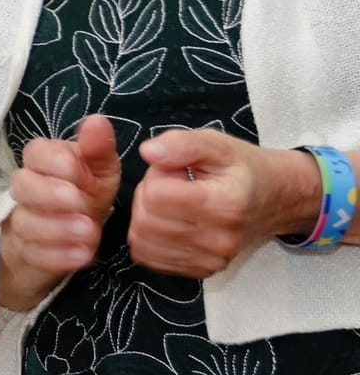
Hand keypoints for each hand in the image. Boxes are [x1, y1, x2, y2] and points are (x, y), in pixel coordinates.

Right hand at [0, 114, 122, 309]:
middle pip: (21, 185)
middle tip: (83, 204)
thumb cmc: (86, 198)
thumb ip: (97, 150)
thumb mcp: (100, 174)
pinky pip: (30, 253)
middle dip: (51, 195)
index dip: (56, 163)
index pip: (34, 152)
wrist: (70, 243)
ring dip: (58, 228)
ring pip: (24, 221)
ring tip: (89, 233)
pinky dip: (56, 255)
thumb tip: (97, 121)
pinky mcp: (24, 253)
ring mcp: (22, 222)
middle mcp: (27, 190)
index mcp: (44, 163)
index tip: (85, 177)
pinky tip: (82, 255)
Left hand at [129, 129, 321, 277]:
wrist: (274, 200)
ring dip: (146, 216)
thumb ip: (182, 144)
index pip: (155, 194)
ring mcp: (211, 260)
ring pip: (142, 240)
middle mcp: (220, 240)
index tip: (175, 169)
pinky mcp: (201, 272)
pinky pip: (150, 257)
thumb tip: (149, 152)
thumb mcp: (217, 144)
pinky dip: (148, 237)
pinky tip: (168, 222)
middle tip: (172, 184)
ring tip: (171, 202)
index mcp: (225, 205)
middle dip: (147, 195)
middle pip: (145, 219)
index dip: (156, 175)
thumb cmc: (242, 170)